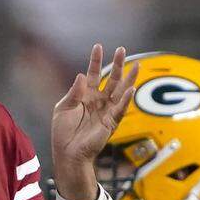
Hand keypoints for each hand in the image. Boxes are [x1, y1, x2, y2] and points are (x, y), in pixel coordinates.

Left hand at [52, 44, 138, 199]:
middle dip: (117, 65)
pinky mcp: (111, 122)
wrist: (67, 152)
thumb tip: (82, 75)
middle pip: (111, 79)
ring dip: (128, 79)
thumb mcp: (63, 108)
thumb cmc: (63, 132)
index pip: (93, 74)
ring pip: (121, 91)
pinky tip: (131, 89)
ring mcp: (106, 111)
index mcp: (86, 95)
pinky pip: (120, 109)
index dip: (95, 61)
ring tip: (136, 65)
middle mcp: (98, 101)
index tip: (98, 46)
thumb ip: (74, 92)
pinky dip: (126, 100)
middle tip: (122, 50)